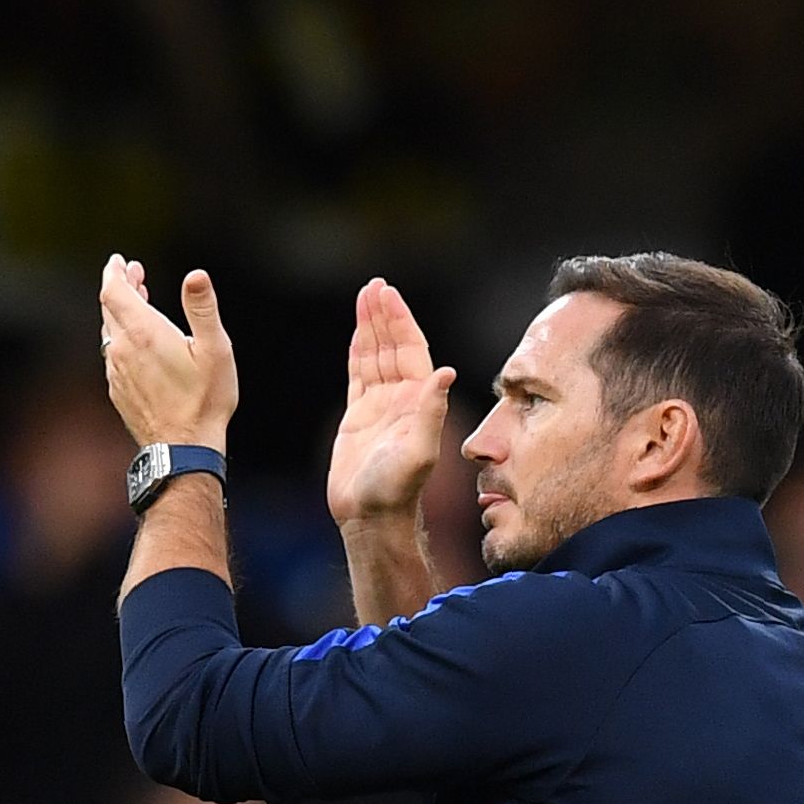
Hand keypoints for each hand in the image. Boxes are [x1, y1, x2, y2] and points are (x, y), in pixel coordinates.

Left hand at [100, 255, 238, 450]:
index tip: (119, 261)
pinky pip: (113, 355)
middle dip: (121, 287)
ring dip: (121, 314)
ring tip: (139, 303)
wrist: (183, 449)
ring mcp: (116, 372)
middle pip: (110, 309)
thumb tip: (196, 276)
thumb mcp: (214, 350)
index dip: (114, 272)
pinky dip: (122, 339)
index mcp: (143, 333)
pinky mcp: (118, 391)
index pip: (113, 291)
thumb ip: (202, 309)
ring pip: (111, 332)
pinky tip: (137, 343)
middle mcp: (122, 349)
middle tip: (134, 275)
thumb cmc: (204, 400)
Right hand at [327, 278, 456, 530]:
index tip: (388, 294)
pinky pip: (358, 376)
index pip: (410, 349)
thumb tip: (446, 372)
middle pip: (392, 346)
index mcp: (418, 400)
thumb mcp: (420, 450)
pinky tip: (356, 334)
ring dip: (370, 327)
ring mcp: (380, 406)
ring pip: (375, 356)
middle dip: (383, 316)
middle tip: (374, 286)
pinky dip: (358, 352)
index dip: (399, 321)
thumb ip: (431, 411)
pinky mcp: (359, 417)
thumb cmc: (398, 490)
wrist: (372, 517)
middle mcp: (402, 398)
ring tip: (364, 297)